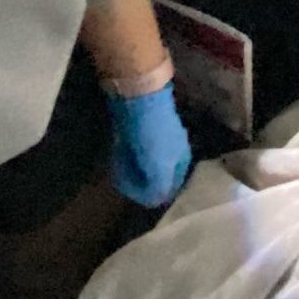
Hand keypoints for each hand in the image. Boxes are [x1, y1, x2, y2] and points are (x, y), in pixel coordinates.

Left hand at [105, 82, 193, 206]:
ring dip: (128, 168)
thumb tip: (153, 202)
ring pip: (142, 164)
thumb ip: (157, 189)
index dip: (147, 194)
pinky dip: (124, 154)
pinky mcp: (142, 129)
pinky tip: (117, 151)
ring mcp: (157, 140)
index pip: (166, 190)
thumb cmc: (152, 136)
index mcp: (181, 163)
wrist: (140, 95)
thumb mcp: (158, 169)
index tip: (130, 191)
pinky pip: (133, 150)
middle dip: (136, 180)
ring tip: (117, 164)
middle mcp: (173, 153)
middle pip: (153, 177)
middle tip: (120, 177)